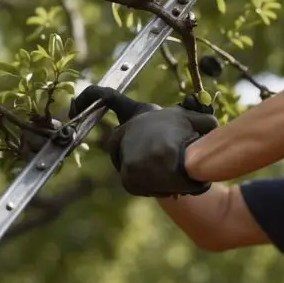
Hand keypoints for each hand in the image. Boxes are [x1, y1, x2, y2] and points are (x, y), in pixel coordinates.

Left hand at [68, 86, 218, 196]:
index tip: (74, 104)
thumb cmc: (197, 139)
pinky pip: (137, 184)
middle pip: (118, 146)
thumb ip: (197, 122)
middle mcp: (129, 129)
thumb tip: (209, 127)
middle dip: (137, 157)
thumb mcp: (197, 122)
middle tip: (161, 160)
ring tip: (172, 169)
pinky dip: (153, 185)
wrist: (193, 161)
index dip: (88, 97)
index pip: (106, 96)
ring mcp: (126, 152)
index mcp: (141, 112)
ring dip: (152, 173)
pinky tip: (168, 182)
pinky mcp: (127, 176)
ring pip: (132, 168)